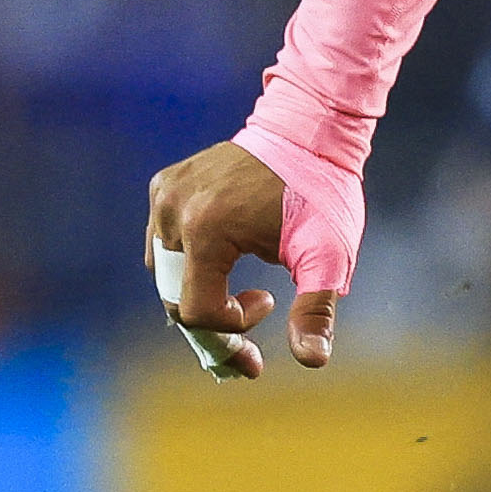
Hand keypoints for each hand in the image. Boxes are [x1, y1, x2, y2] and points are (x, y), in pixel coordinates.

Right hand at [146, 142, 336, 378]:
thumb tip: (313, 359)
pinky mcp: (164, 185)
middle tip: (255, 321)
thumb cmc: (321, 194)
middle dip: (215, 323)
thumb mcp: (327, 256)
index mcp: (207, 230)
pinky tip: (225, 262)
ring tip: (244, 292)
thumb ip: (316, 309)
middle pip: (175, 298)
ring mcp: (164, 195)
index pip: (197, 311)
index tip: (268, 306)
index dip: (232, 329)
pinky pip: (163, 243)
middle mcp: (174, 211)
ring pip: (165, 275)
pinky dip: (188, 264)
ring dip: (200, 293)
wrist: (307, 132)